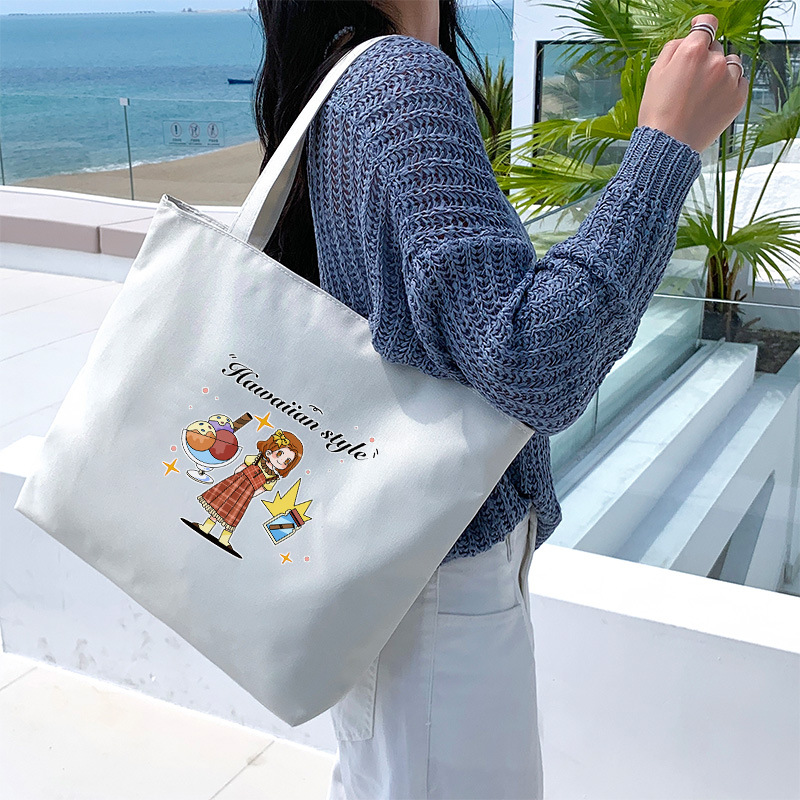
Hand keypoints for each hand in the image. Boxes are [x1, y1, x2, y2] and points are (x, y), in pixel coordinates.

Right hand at [638, 14, 748, 152]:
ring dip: (720, 70)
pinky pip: (740, 81)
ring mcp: (729, 80)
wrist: (668, 145)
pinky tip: (713, 98)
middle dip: (705, 57)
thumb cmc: (657, 113)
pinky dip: (730, 85)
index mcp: (693, 52)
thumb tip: (686, 39)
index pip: (707, 24)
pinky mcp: (737, 98)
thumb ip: (672, 48)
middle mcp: (715, 62)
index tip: (699, 30)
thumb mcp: (654, 74)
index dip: (702, 26)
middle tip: (691, 79)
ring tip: (704, 90)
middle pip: (716, 47)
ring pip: (731, 62)